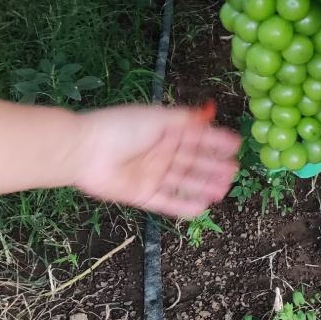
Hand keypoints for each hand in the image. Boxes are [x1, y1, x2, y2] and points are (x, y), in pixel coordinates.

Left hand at [74, 105, 239, 217]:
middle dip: (214, 166)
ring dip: (204, 185)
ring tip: (224, 190)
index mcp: (164, 132)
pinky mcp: (143, 195)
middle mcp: (160, 153)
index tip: (236, 144)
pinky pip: (167, 202)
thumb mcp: (157, 117)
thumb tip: (209, 110)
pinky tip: (202, 208)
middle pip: (193, 161)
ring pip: (184, 182)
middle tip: (235, 171)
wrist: (84, 150)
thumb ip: (184, 118)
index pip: (196, 136)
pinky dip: (184, 206)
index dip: (216, 140)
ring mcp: (152, 175)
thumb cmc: (120, 127)